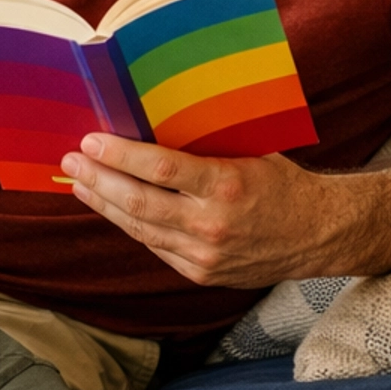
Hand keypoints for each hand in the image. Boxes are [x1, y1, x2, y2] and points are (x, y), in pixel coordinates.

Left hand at [61, 134, 356, 286]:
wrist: (319, 234)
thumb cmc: (282, 182)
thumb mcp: (251, 151)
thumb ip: (206, 142)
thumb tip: (152, 117)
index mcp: (227, 184)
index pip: (160, 168)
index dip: (119, 155)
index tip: (90, 141)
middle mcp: (212, 224)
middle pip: (138, 202)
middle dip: (97, 180)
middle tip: (71, 161)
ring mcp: (205, 254)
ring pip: (140, 229)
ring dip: (104, 204)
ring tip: (80, 184)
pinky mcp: (201, 272)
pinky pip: (155, 246)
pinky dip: (130, 225)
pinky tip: (112, 208)